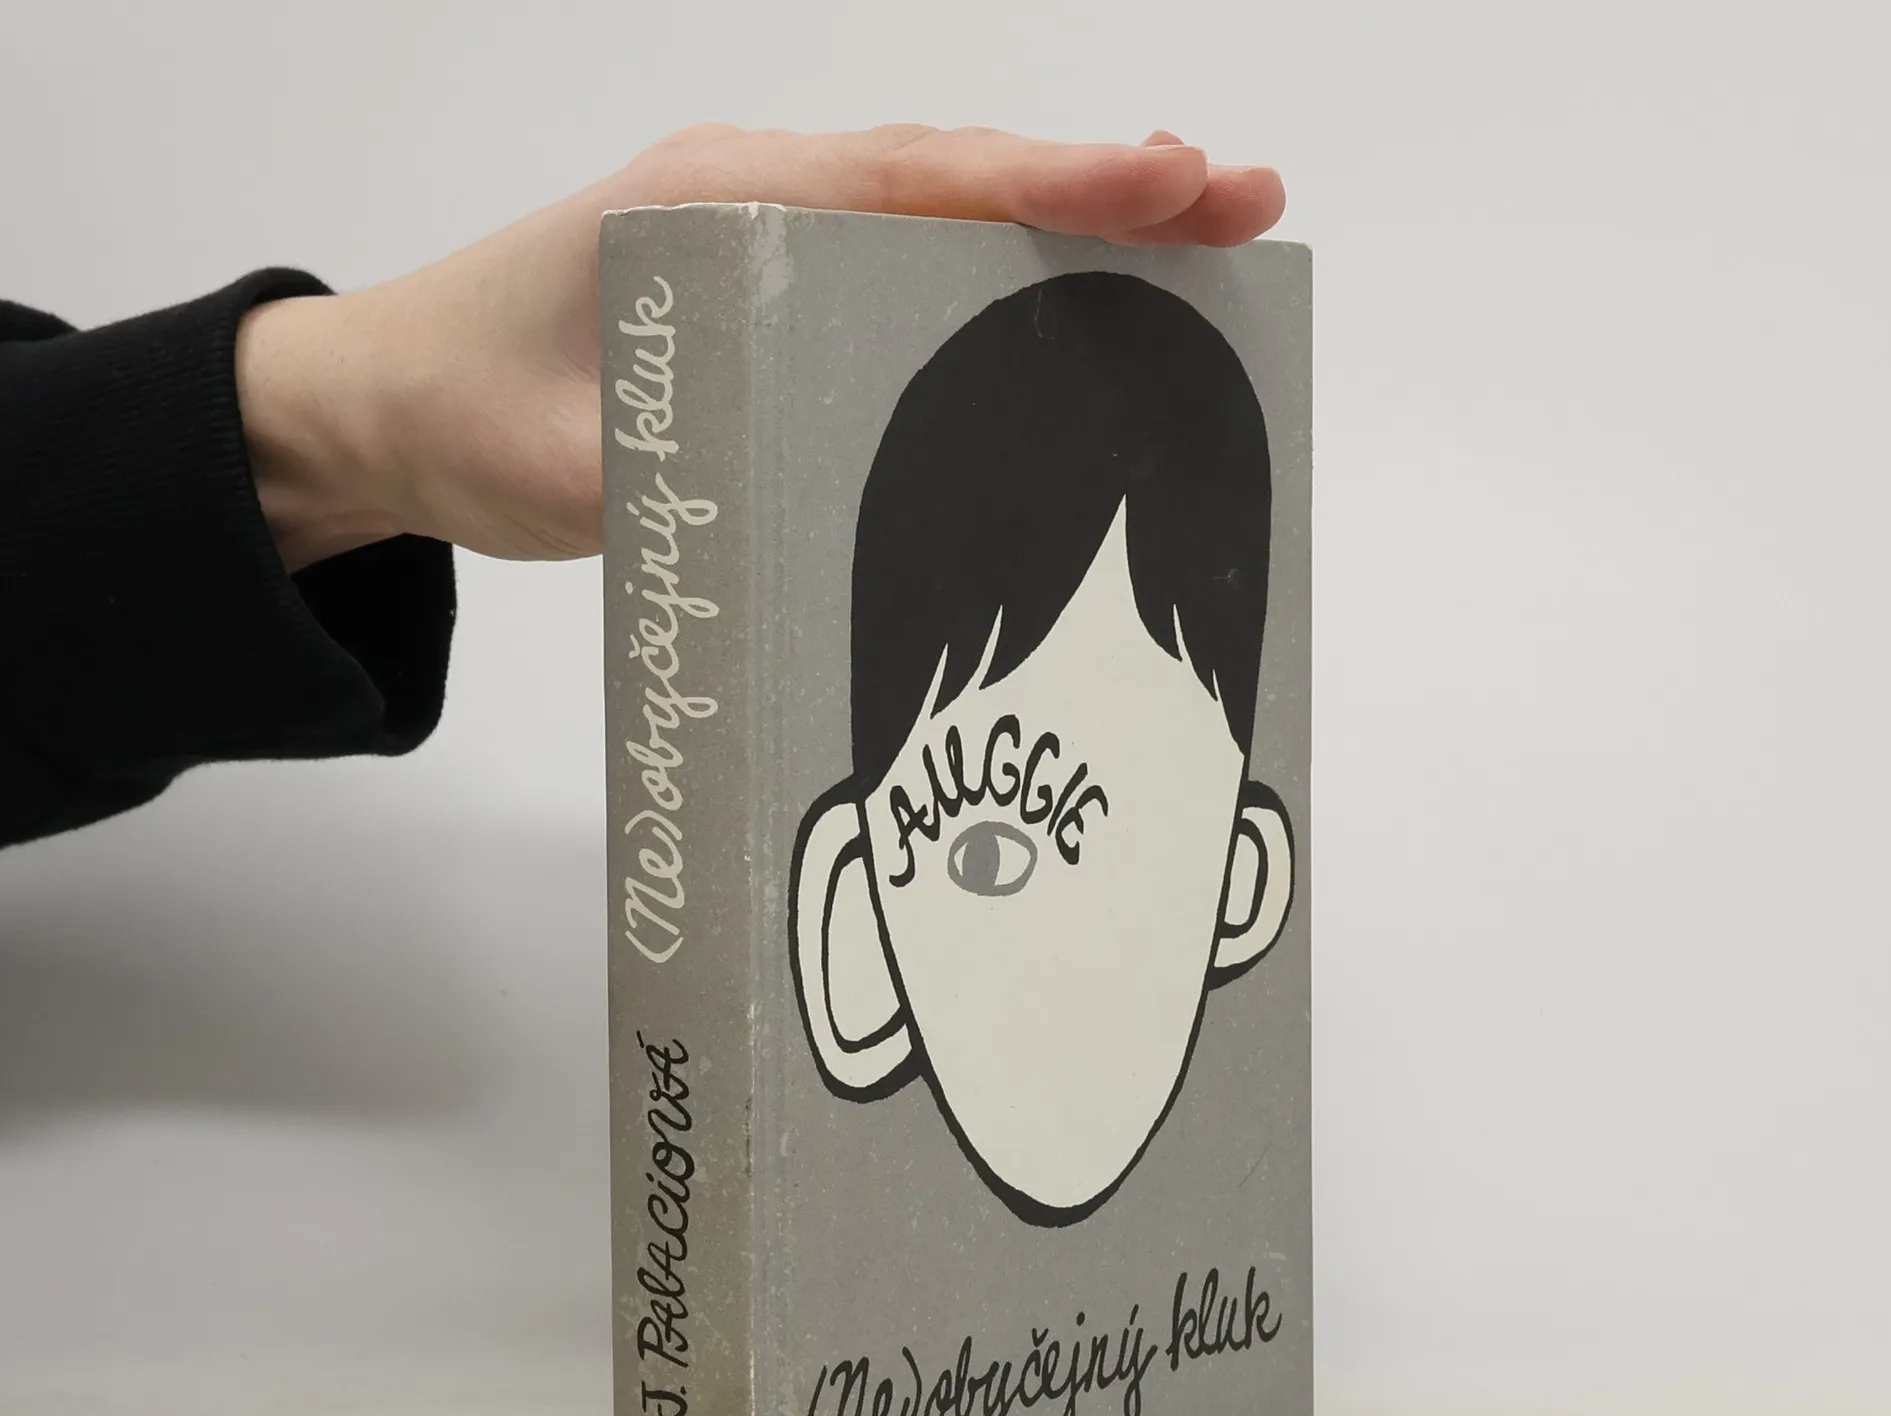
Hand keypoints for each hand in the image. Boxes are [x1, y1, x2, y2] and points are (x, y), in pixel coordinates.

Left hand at [236, 124, 1286, 571]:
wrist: (383, 403)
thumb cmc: (463, 413)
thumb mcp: (566, 469)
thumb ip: (679, 477)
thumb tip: (802, 506)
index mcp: (717, 203)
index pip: (916, 178)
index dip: (1054, 180)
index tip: (1176, 183)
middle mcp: (754, 192)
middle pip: (956, 173)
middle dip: (1105, 185)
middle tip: (1244, 203)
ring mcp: (763, 232)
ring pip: (940, 205)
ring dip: (1065, 217)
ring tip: (1197, 235)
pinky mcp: (762, 286)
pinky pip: (900, 257)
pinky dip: (993, 262)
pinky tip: (1063, 296)